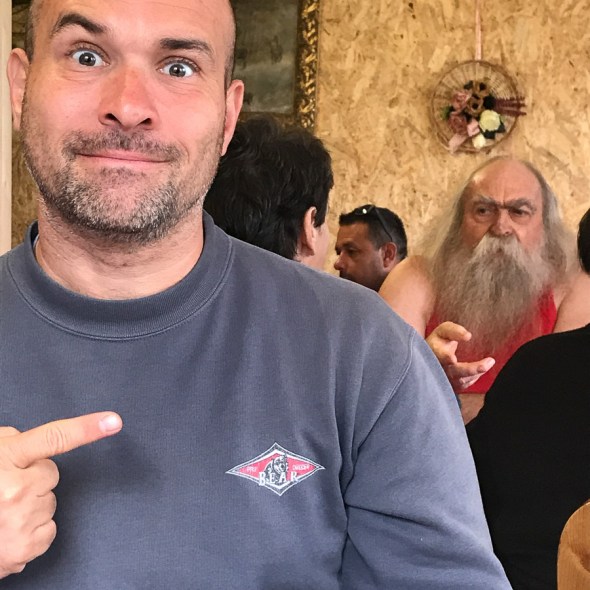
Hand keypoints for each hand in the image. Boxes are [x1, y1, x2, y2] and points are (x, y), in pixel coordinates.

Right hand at [0, 412, 121, 578]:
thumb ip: (9, 443)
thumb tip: (26, 439)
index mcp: (7, 459)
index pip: (54, 438)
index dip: (86, 428)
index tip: (113, 421)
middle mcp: (16, 488)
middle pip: (51, 475)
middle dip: (32, 479)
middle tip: (4, 490)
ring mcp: (21, 519)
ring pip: (50, 503)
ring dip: (31, 506)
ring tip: (1, 513)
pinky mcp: (25, 547)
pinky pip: (49, 530)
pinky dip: (33, 531)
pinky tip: (8, 531)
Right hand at [426, 321, 494, 390]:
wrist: (431, 356)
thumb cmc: (439, 341)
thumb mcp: (444, 331)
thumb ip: (454, 331)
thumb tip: (468, 336)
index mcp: (435, 352)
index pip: (440, 356)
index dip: (445, 358)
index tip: (452, 358)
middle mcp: (437, 368)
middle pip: (455, 372)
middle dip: (472, 369)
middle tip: (490, 361)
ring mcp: (443, 379)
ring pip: (461, 380)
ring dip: (477, 372)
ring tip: (489, 361)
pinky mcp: (450, 386)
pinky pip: (464, 384)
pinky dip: (474, 376)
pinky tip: (481, 369)